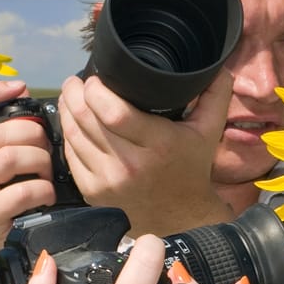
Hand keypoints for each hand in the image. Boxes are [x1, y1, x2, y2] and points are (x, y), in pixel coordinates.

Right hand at [0, 79, 55, 283]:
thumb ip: (0, 150)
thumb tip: (33, 114)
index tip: (21, 87)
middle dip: (34, 136)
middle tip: (48, 151)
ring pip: (10, 156)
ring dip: (41, 161)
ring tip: (48, 175)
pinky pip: (23, 190)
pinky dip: (44, 189)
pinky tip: (47, 197)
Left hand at [55, 67, 234, 233]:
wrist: (181, 218)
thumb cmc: (192, 167)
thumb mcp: (210, 130)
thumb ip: (215, 94)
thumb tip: (216, 65)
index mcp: (158, 144)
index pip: (114, 112)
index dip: (96, 90)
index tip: (95, 79)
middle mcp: (130, 165)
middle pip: (86, 120)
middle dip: (75, 94)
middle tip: (77, 82)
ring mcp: (108, 182)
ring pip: (73, 135)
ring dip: (67, 111)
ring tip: (72, 97)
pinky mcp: (93, 193)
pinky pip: (70, 156)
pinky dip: (68, 136)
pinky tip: (73, 124)